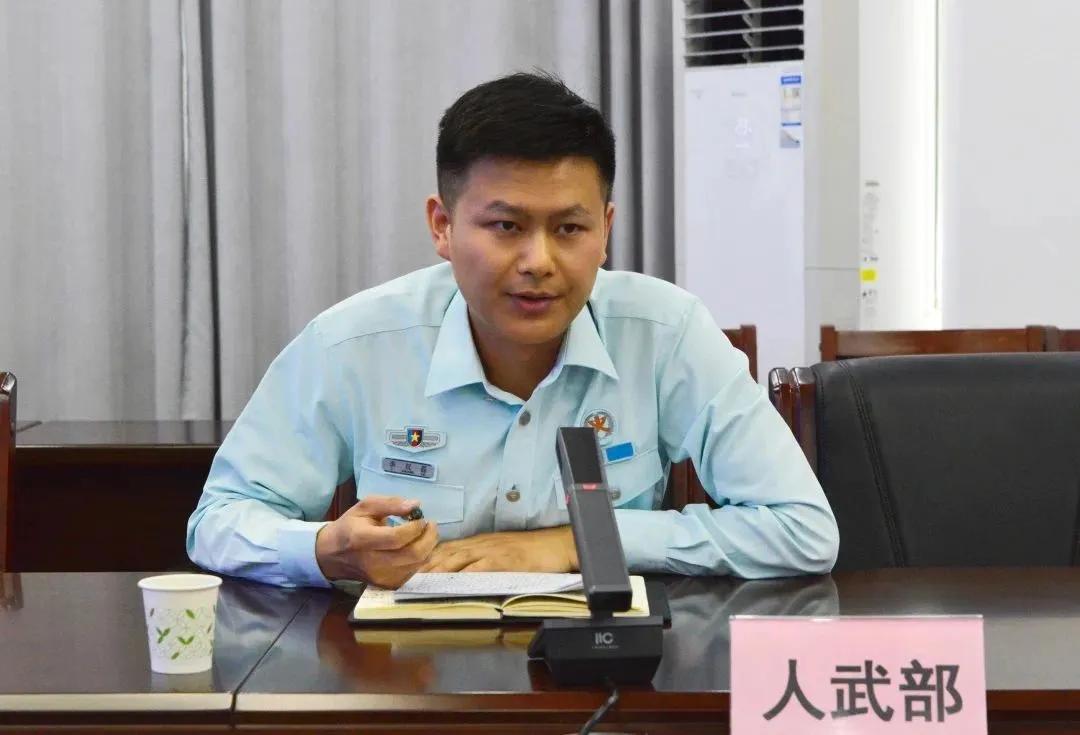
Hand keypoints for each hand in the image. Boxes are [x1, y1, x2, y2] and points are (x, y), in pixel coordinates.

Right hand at [315, 495, 438, 587]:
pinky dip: (420, 558)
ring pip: (416, 564)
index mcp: (362, 540)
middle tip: (431, 524)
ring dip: (427, 547)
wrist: (332, 555)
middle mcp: (372, 563)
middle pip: (412, 554)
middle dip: (428, 538)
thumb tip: (416, 505)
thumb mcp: (365, 506)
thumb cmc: (350, 526)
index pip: (396, 538)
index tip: (421, 517)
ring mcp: (380, 577)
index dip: (415, 527)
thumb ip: (390, 503)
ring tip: (424, 533)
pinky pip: (412, 571)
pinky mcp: (387, 585)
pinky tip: (415, 546)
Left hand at [421, 526, 578, 572]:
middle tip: (406, 580)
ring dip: (438, 571)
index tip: (408, 572)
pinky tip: (454, 582)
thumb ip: (480, 560)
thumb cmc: (530, 552)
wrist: (556, 546)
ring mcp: (492, 551)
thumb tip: (459, 573)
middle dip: (424, 567)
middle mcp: (480, 544)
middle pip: (445, 553)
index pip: (445, 550)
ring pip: (458, 559)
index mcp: (478, 543)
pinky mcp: (505, 560)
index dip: (426, 561)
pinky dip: (466, 575)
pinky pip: (481, 567)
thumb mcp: (501, 552)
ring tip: (421, 583)